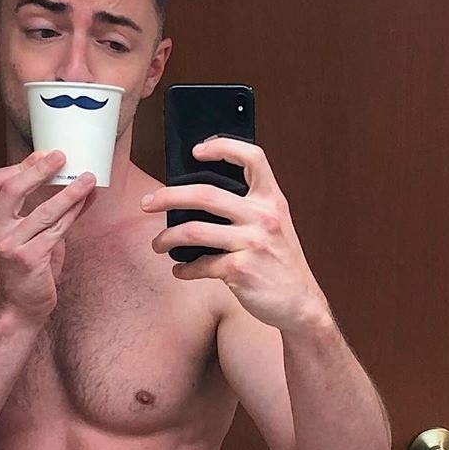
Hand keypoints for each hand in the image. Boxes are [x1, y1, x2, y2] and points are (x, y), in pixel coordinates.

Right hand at [0, 150, 95, 320]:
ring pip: (43, 211)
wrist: (19, 307)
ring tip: (88, 178)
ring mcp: (9, 246)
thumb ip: (42, 211)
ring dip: (69, 192)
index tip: (45, 154)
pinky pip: (56, 230)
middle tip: (62, 156)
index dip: (22, 165)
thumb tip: (76, 184)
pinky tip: (85, 202)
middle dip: (39, 169)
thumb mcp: (26, 235)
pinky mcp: (29, 259)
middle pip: (13, 189)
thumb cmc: (26, 269)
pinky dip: (73, 213)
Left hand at [141, 138, 328, 330]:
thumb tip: (202, 197)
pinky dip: (184, 269)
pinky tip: (180, 271)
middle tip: (148, 203)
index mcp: (271, 200)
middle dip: (168, 196)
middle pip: (205, 193)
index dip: (223, 146)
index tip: (197, 151)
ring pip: (194, 230)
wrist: (300, 303)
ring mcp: (251, 243)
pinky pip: (200, 265)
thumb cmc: (281, 264)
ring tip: (158, 244)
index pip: (252, 158)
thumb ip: (250, 207)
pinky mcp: (240, 270)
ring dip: (167, 238)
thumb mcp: (276, 225)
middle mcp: (263, 217)